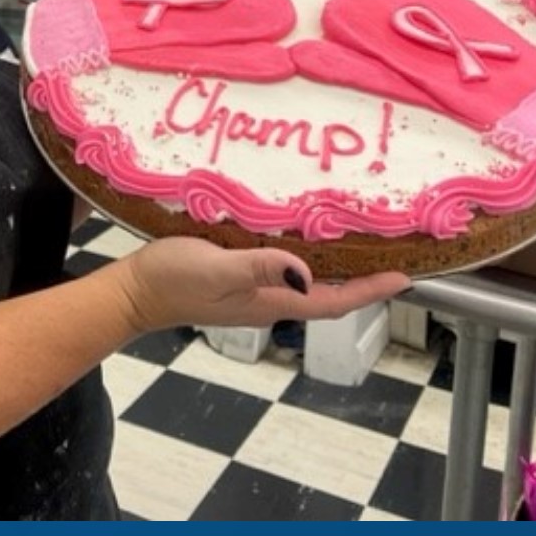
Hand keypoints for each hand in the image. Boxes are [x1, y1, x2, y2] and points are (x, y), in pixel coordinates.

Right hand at [111, 236, 410, 334]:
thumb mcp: (215, 269)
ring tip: (360, 239)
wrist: (131, 292)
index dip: (370, 291)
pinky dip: (303, 253)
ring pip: (307, 281)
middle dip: (362, 278)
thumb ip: (259, 268)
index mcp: (270, 302)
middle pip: (327, 294)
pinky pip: (282, 267)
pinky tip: (302, 233)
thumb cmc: (170, 281)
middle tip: (392, 252)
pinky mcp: (237, 276)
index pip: (332, 303)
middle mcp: (268, 300)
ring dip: (336, 265)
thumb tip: (307, 273)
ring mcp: (252, 290)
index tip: (404, 278)